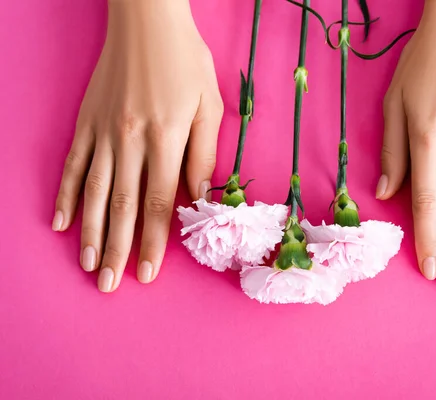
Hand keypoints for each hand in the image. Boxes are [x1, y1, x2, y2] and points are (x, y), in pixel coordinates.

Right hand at [53, 0, 223, 291]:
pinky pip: (74, 165)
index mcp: (167, 138)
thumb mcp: (210, 106)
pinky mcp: (86, 122)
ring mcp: (103, 132)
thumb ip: (203, 155)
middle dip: (119, 249)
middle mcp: (130, 140)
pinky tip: (63, 222)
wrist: (147, 21)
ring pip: (95, 192)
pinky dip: (68, 195)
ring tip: (89, 265)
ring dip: (92, 232)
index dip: (153, 242)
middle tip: (111, 285)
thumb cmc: (186, 62)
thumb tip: (197, 197)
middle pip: (123, 206)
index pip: (158, 203)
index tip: (148, 274)